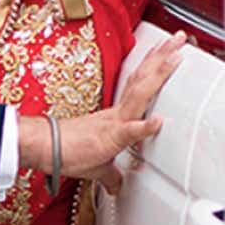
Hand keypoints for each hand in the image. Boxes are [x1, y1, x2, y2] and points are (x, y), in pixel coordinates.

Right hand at [49, 33, 185, 189]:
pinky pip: (129, 132)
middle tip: (179, 38)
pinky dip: (143, 127)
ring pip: (140, 93)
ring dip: (159, 74)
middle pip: (144, 79)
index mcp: (117, 115)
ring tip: (175, 57)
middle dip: (163, 57)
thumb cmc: (66, 152)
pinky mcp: (109, 138)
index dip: (154, 66)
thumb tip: (114, 186)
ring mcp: (115, 122)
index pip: (139, 84)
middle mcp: (118, 113)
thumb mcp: (97, 166)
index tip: (167, 50)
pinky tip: (157, 122)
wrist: (45, 149)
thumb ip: (110, 174)